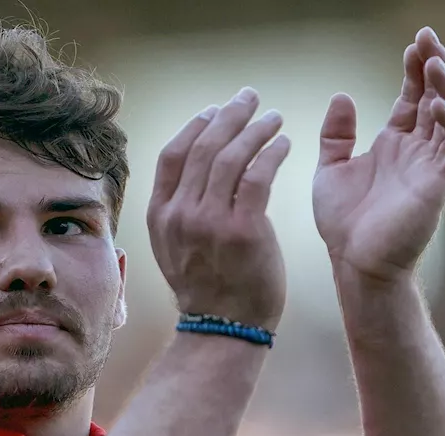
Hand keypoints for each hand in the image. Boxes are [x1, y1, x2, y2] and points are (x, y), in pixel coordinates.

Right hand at [147, 88, 289, 329]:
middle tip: (249, 98)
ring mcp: (210, 223)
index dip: (194, 126)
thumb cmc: (208, 288)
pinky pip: (259, 177)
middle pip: (203, 148)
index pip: (172, 155)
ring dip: (255, 129)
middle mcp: (181, 215)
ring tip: (274, 118)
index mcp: (160, 216)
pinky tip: (284, 143)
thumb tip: (195, 169)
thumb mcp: (175, 248)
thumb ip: (179, 210)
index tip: (214, 110)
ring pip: (231, 157)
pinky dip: (272, 153)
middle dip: (228, 115)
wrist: (224, 329)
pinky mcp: (243, 230)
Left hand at [312, 27, 444, 283]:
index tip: (414, 43)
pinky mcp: (438, 183)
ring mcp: (431, 166)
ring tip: (435, 63)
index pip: (413, 97)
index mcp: (395, 145)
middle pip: (436, 98)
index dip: (416, 69)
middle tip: (429, 38)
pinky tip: (438, 103)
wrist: (353, 263)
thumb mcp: (330, 169)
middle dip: (435, 67)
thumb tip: (343, 96)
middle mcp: (418, 151)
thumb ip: (336, 135)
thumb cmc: (344, 223)